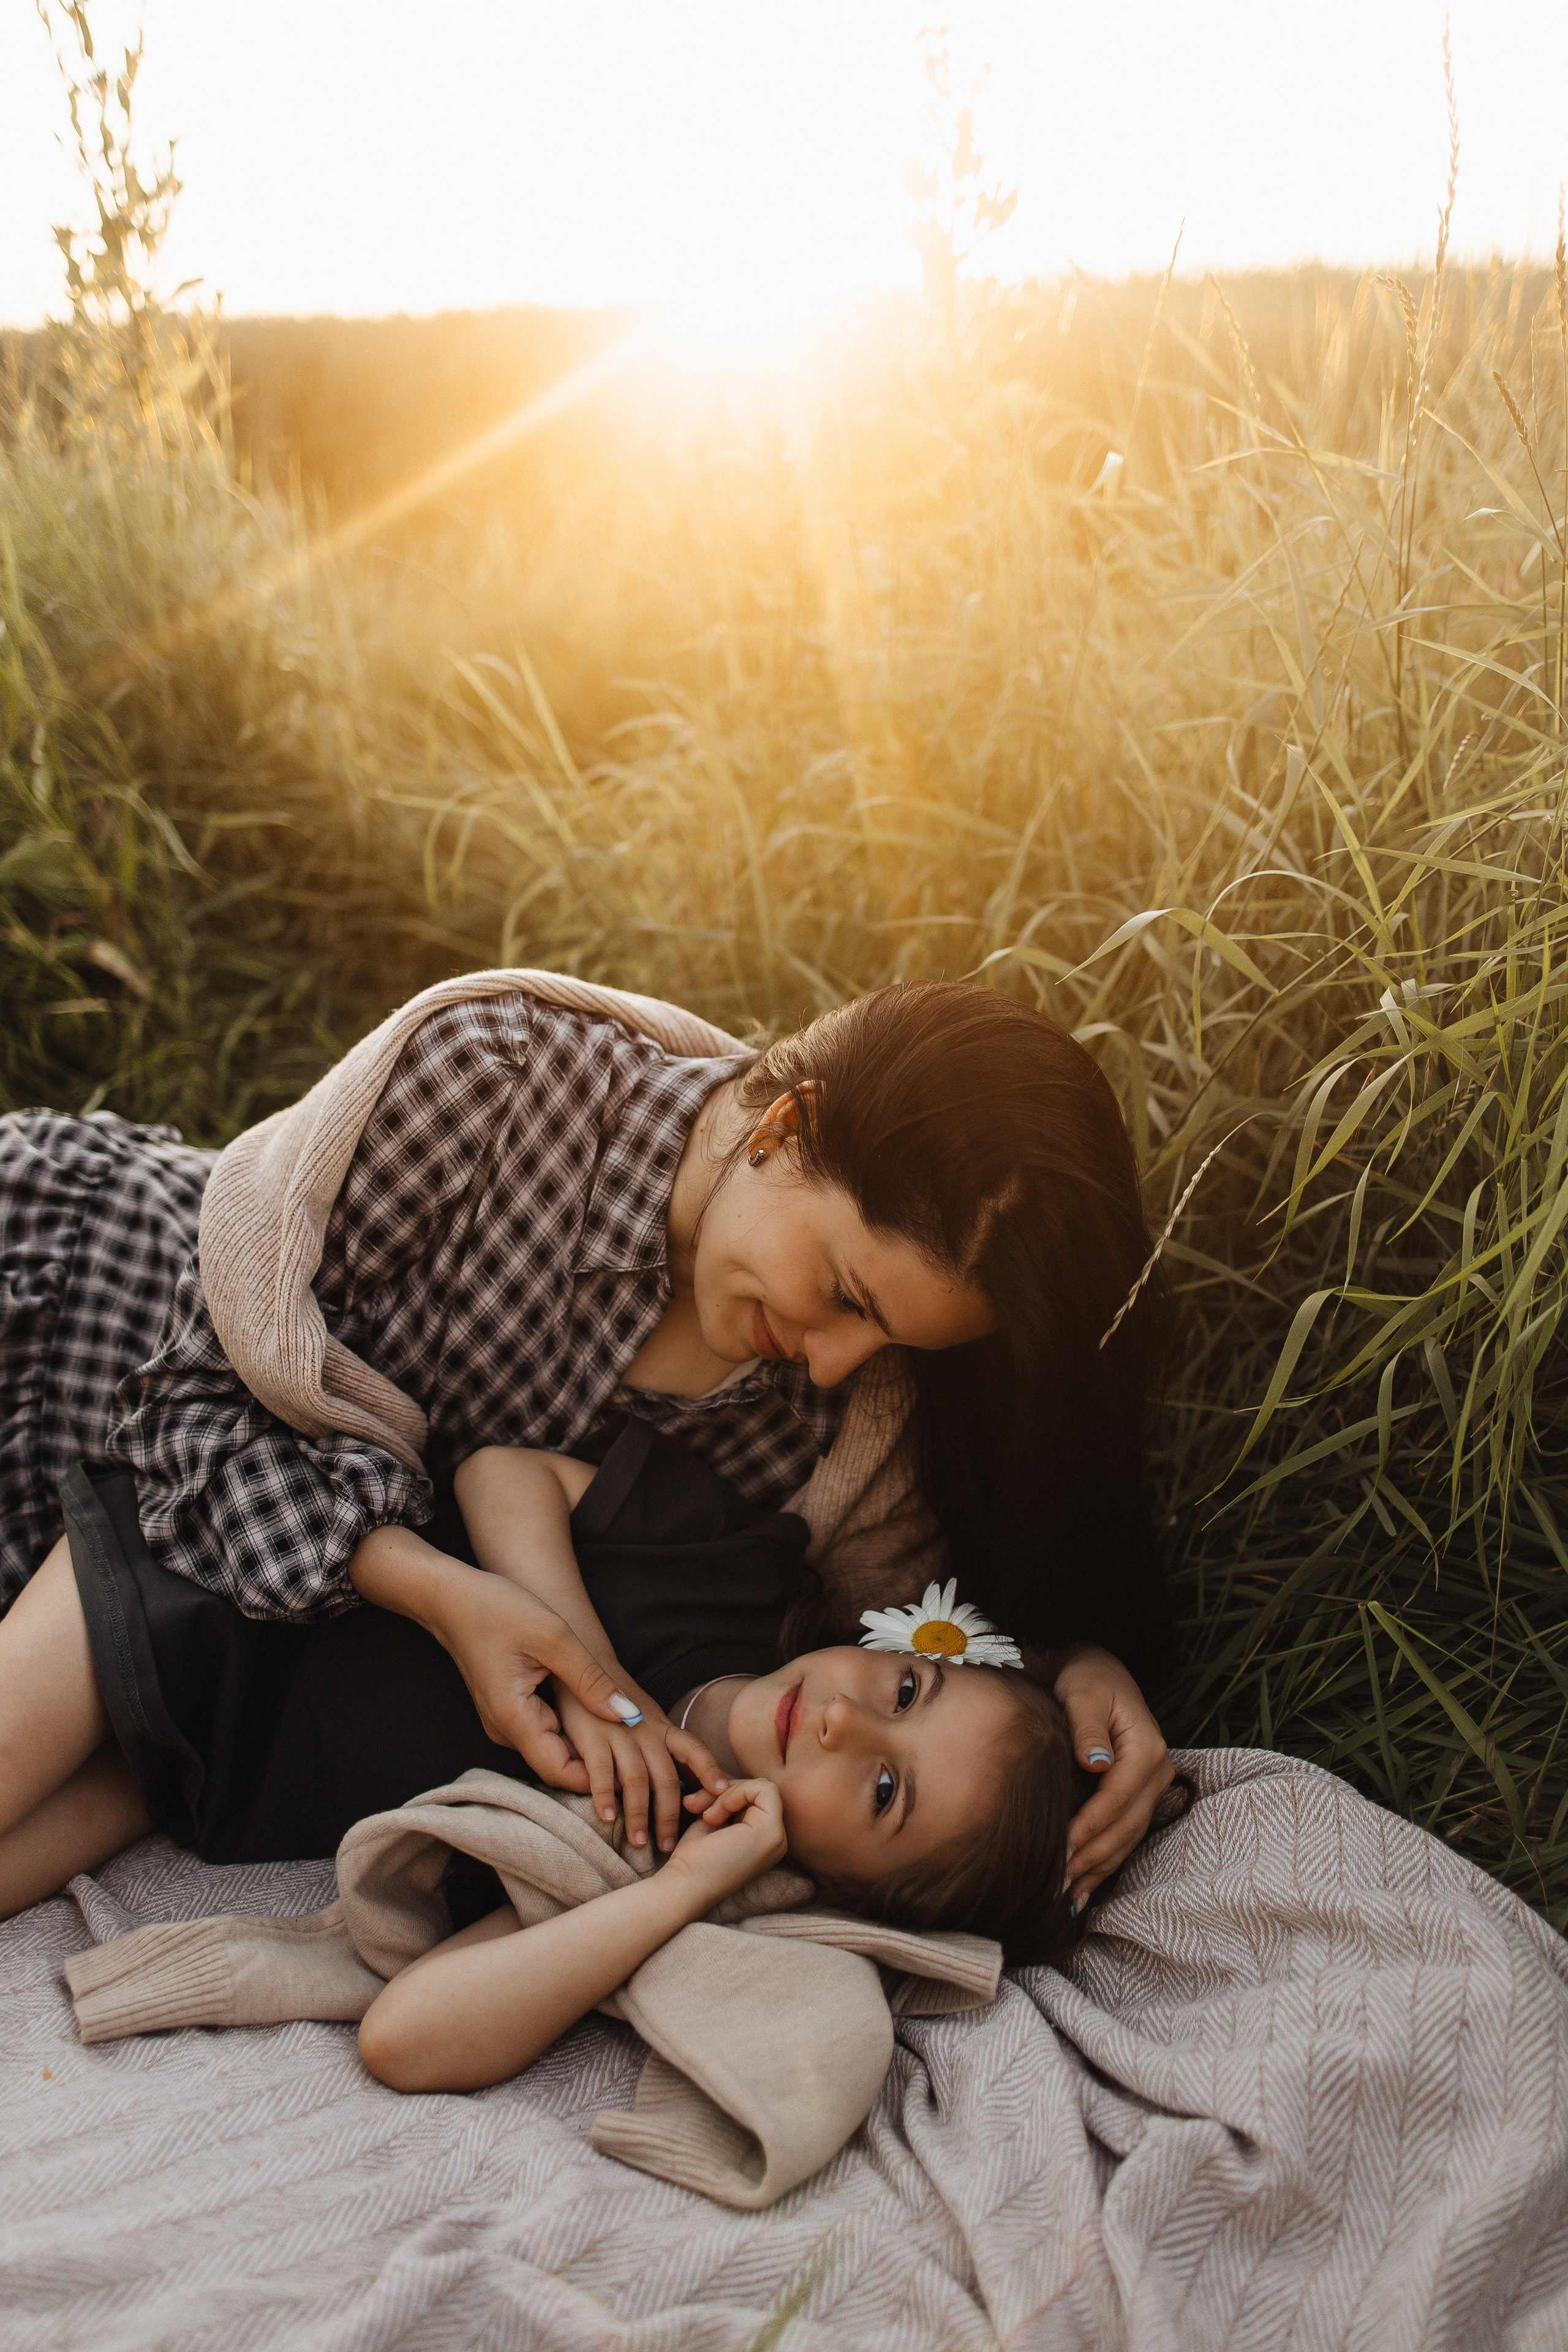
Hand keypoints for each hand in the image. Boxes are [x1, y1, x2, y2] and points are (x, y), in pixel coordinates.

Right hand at [425, 1563, 642, 1782]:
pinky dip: (572, 1726)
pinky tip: (596, 1709)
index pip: (559, 1772)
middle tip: (639, 1752)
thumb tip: (629, 1715)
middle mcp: (505, 1730)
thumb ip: (590, 1680)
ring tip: (624, 1731)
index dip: (598, 1778)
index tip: (632, 1772)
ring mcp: (505, 1722)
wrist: (451, 1598)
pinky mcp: (508, 1710)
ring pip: (553, 1747)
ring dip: (586, 1744)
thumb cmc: (497, 1609)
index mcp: (513, 1718)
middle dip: (598, 1762)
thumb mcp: (554, 1636)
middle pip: (559, 1764)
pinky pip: (545, 1729)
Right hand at [553, 1683, 728, 1852]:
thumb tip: (685, 1782)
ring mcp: (620, 1732)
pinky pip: (601, 1771)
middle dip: (669, 1815)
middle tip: (669, 1846)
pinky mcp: (592, 1735)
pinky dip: (604, 1797)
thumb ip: (660, 1746)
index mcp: (661, 1726)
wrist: (582, 1664)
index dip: (710, 1770)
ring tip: (639, 1842)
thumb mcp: (645, 1718)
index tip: (724, 1793)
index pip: (693, 1748)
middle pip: (666, 1777)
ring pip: (637, 1779)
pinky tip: (607, 1818)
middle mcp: (645, 1730)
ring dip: (639, 1814)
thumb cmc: (614, 1702)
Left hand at [663, 1779, 786, 1907]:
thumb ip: (727, 1801)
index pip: (755, 1797)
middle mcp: (776, 1840)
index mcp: (764, 1840)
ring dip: (726, 1793)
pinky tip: (715, 1813)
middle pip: (757, 1791)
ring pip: (761, 1787)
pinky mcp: (771, 1833)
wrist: (683, 1886)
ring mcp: (777, 1838)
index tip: (698, 1806)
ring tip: (703, 1813)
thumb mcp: (714, 1820)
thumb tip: (725, 1776)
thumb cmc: (692, 1859)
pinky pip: (764, 1789)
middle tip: (695, 1804)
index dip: (727, 1793)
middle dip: (723, 1790)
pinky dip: (736, 1792)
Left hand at [1055, 1646, 1173, 1907]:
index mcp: (1147, 1748)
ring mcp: (1151, 1789)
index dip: (1093, 1823)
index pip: (1120, 1796)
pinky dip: (1105, 1863)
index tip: (1064, 1846)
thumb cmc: (1085, 1680)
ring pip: (1128, 1838)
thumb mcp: (1083, 1694)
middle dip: (1093, 1856)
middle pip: (1127, 1825)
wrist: (1095, 1673)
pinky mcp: (1138, 1798)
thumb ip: (1087, 1727)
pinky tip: (1083, 1888)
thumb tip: (1096, 1763)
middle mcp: (1157, 1773)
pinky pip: (1125, 1837)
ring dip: (1099, 1868)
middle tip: (1058, 1881)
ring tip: (1067, 1895)